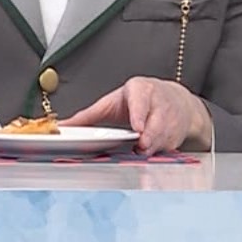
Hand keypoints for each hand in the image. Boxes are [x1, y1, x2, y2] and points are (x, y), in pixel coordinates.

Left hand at [66, 76, 212, 152]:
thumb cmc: (138, 100)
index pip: (141, 100)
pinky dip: (160, 151)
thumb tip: (62, 126)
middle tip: (140, 146)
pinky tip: (152, 151)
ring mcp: (171, 119)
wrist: (176, 100)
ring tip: (142, 150)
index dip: (139, 114)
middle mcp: (158, 102)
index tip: (137, 128)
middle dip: (149, 136)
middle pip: (155, 123)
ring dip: (153, 146)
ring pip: (163, 137)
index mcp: (141, 90)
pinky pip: (169, 146)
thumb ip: (88, 116)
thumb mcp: (112, 102)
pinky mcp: (178, 134)